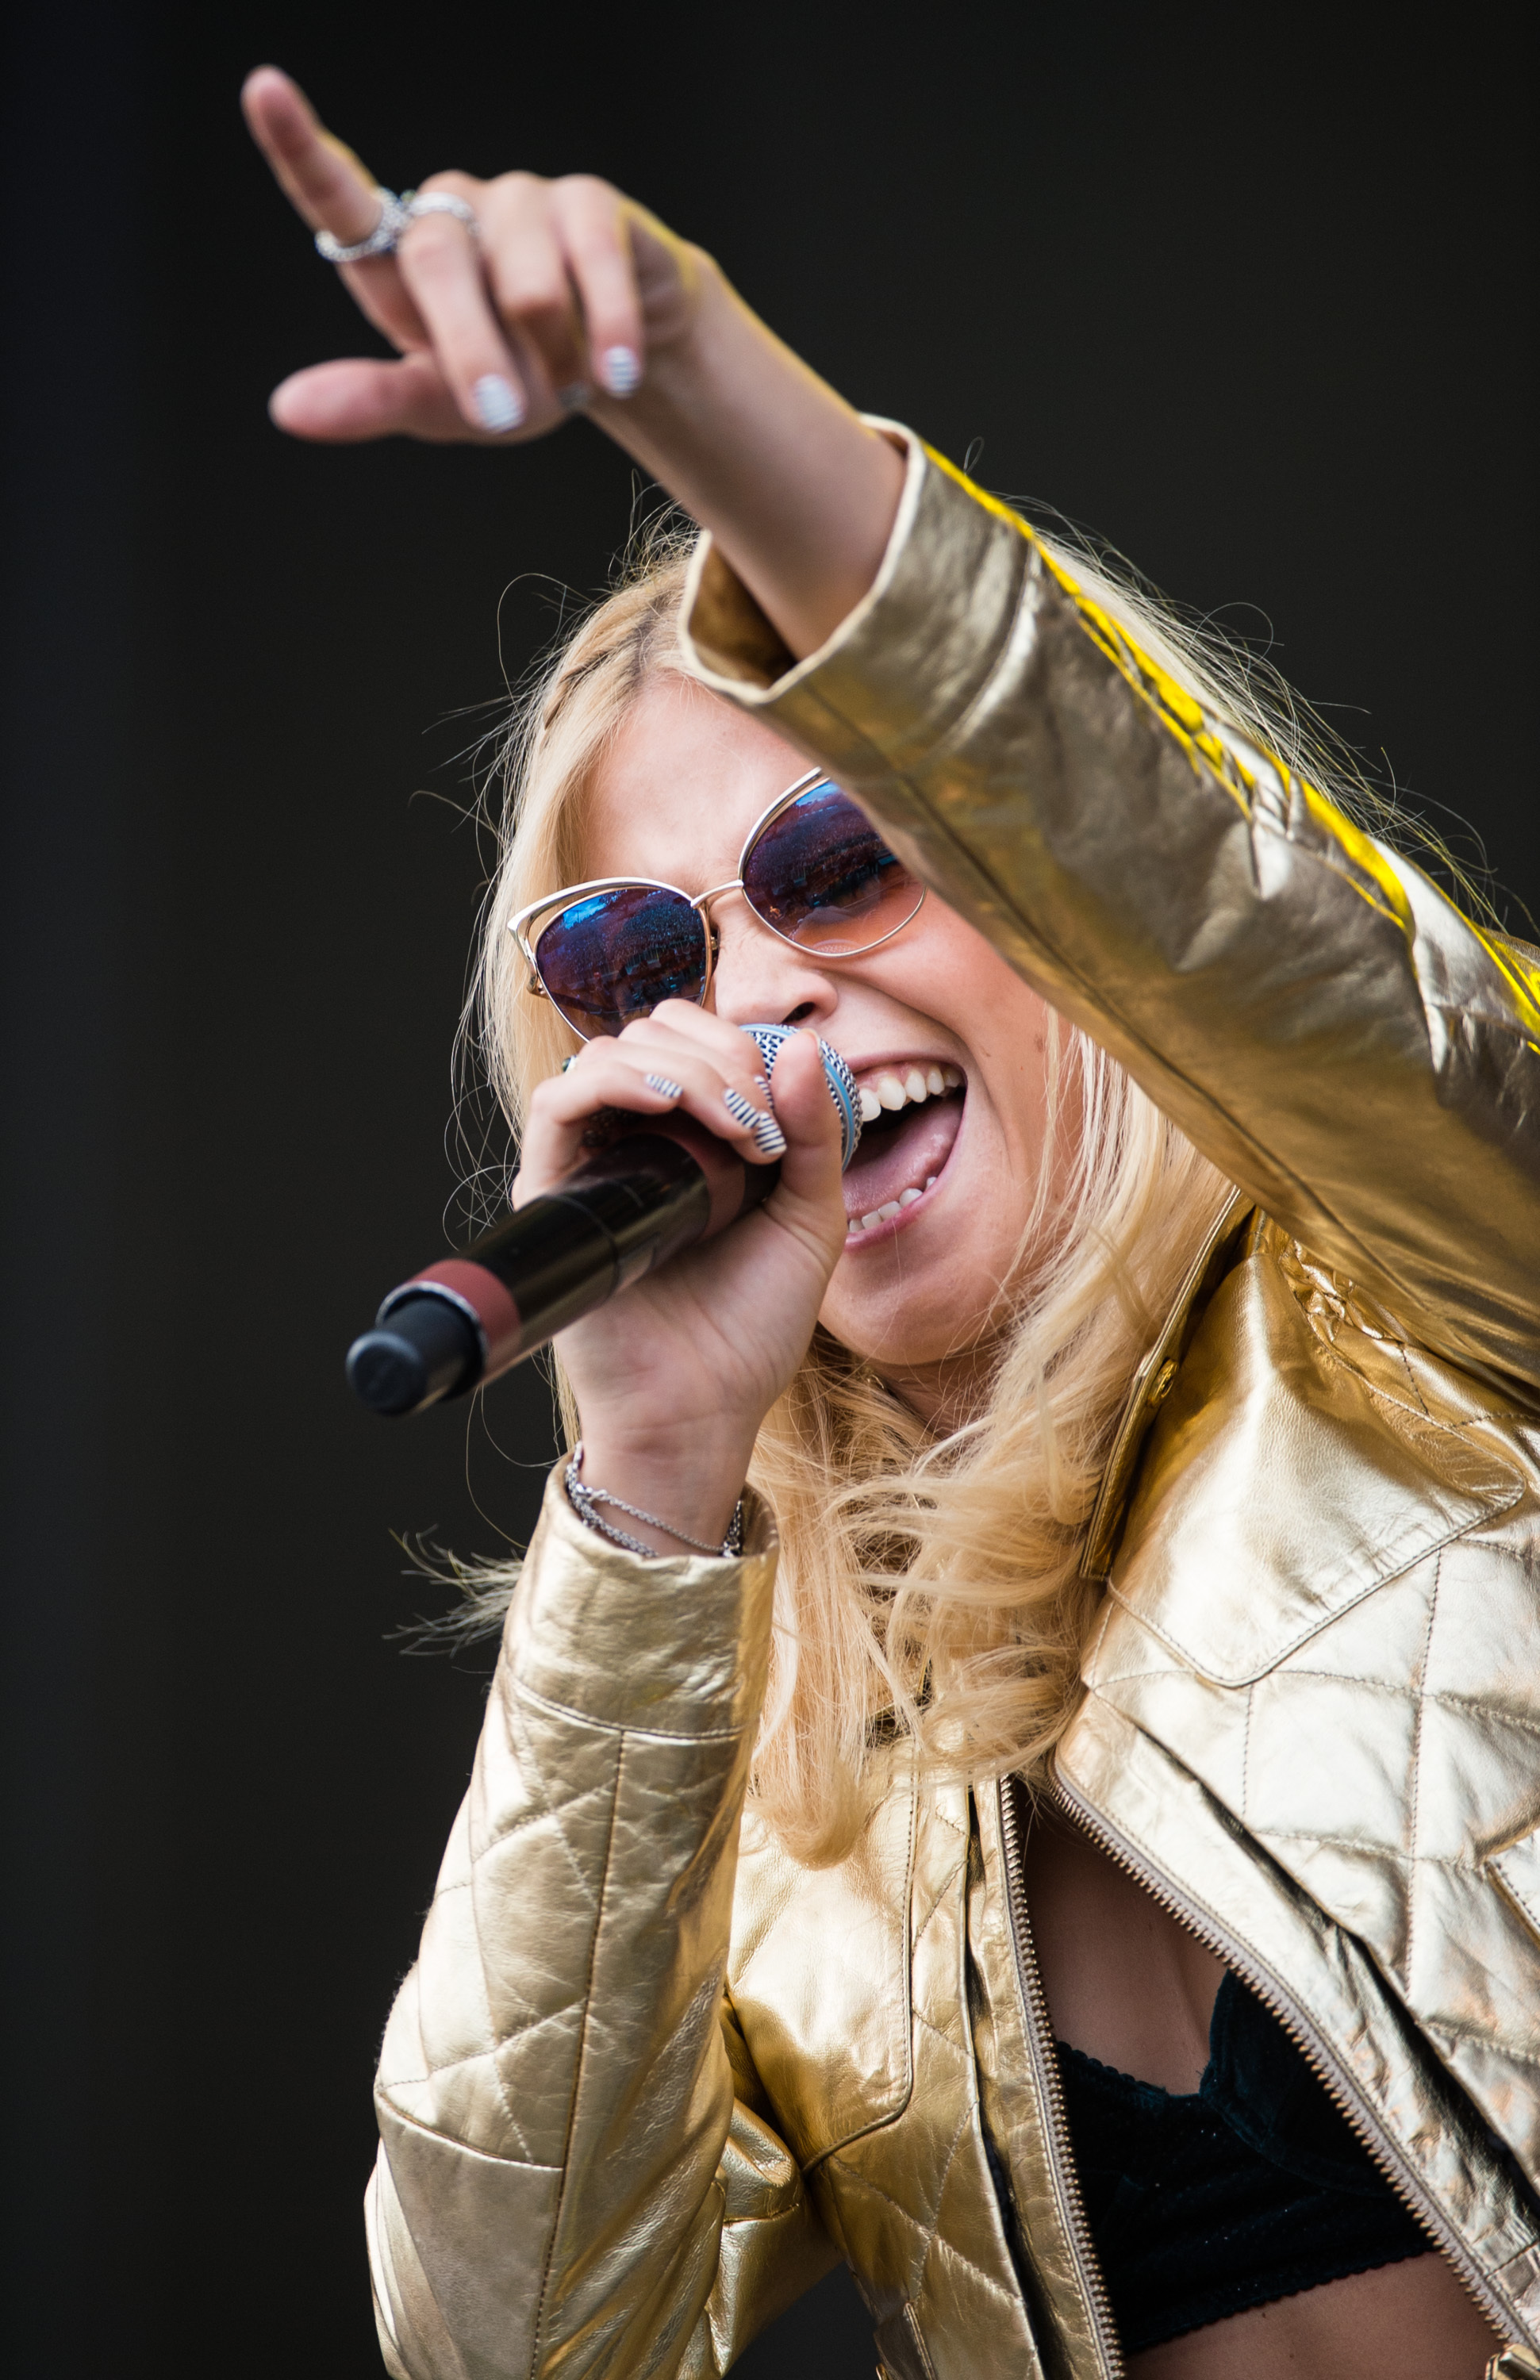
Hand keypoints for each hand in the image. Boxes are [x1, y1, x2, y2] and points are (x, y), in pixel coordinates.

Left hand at [241, 65, 704, 444]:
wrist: (616, 366)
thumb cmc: (516, 380)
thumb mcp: (443, 406)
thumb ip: (373, 401)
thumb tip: (286, 410)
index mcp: (398, 261)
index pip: (339, 199)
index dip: (300, 147)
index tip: (263, 89)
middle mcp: (448, 213)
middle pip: (437, 263)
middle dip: (470, 350)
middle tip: (498, 415)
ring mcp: (518, 199)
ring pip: (525, 284)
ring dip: (552, 356)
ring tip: (573, 384)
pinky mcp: (588, 203)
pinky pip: (591, 265)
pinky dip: (606, 331)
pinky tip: (616, 372)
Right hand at [514, 1009, 847, 1549]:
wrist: (706, 1408)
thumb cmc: (753, 1325)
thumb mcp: (810, 1216)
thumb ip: (814, 1130)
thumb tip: (805, 1043)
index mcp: (690, 1138)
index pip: (690, 1038)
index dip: (738, 1045)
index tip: (781, 1109)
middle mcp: (633, 1142)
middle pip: (648, 1034)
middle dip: (717, 1055)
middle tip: (759, 1123)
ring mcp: (591, 1166)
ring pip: (606, 1056)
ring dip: (681, 1069)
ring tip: (733, 1126)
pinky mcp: (555, 1196)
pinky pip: (557, 1105)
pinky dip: (613, 1084)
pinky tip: (670, 1108)